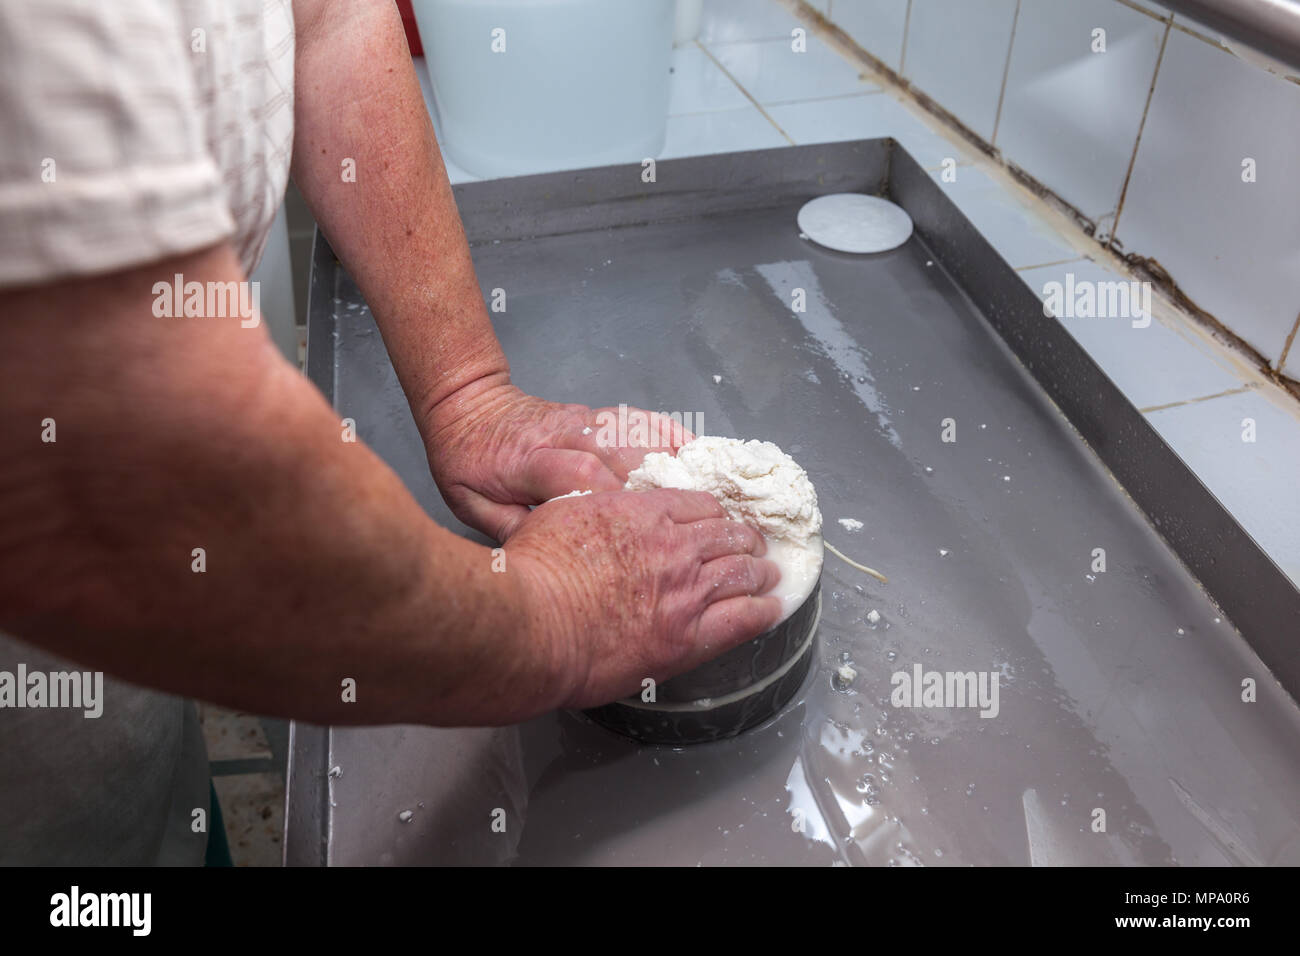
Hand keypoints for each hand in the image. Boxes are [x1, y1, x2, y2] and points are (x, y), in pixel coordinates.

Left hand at [425, 381, 691, 540]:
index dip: (611, 499)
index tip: (640, 531)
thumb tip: (545, 554)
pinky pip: (643, 421)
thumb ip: (509, 527)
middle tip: (691, 525)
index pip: (579, 474)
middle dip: (656, 490)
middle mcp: (565, 435)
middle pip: (620, 456)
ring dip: (675, 466)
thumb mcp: (471, 504)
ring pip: (638, 438)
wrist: (468, 407)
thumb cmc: (468, 464)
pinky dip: (673, 436)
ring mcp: (585, 421)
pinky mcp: (599, 414)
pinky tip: (699, 455)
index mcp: (528, 461)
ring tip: (709, 497)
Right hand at [506, 488, 782, 709]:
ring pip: (742, 573)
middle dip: (745, 540)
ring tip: (769, 576)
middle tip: (754, 545)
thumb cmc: (530, 572)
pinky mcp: (686, 638)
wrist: (531, 624)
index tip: (717, 520)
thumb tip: (592, 507)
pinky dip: (764, 612)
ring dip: (759, 572)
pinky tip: (773, 610)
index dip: (713, 514)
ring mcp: (685, 592)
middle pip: (728, 536)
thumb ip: (590, 509)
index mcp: (643, 513)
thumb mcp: (559, 515)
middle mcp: (674, 547)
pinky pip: (743, 619)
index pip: (697, 505)